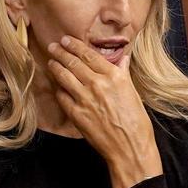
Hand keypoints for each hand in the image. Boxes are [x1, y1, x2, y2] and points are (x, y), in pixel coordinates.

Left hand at [46, 35, 163, 187]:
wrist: (130, 147)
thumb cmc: (136, 122)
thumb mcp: (133, 93)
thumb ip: (123, 74)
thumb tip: (122, 59)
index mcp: (113, 76)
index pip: (89, 55)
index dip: (75, 45)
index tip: (67, 40)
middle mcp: (97, 84)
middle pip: (73, 62)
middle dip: (60, 52)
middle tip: (53, 46)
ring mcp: (84, 99)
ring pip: (64, 76)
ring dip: (56, 67)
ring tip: (51, 61)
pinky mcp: (76, 114)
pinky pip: (62, 96)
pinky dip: (59, 88)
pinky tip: (57, 85)